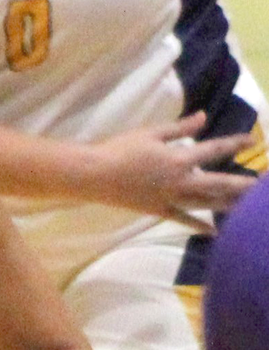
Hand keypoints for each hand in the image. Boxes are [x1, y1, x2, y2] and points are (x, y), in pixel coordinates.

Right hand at [87, 112, 253, 230]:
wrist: (96, 175)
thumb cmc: (121, 149)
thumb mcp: (152, 133)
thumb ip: (181, 128)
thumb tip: (203, 117)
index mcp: (178, 158)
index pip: (213, 150)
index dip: (234, 144)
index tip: (252, 142)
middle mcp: (178, 181)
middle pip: (216, 183)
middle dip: (241, 184)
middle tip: (261, 186)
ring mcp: (169, 199)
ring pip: (204, 203)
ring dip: (227, 204)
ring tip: (246, 206)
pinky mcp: (158, 210)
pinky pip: (183, 219)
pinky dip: (199, 225)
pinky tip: (214, 231)